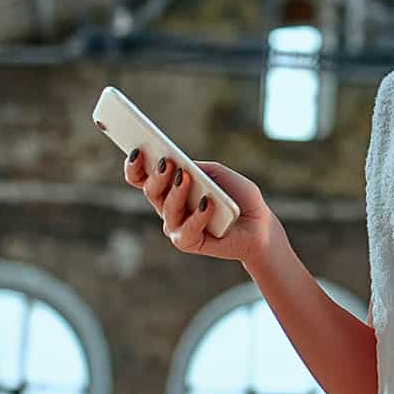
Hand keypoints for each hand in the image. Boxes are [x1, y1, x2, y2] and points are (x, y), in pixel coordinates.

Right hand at [123, 149, 279, 263]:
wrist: (259, 225)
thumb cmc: (237, 197)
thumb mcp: (219, 174)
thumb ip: (198, 167)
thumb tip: (179, 165)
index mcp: (171, 188)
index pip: (143, 177)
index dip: (134, 166)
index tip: (136, 150)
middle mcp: (169, 207)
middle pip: (151, 191)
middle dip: (156, 175)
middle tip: (166, 162)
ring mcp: (177, 226)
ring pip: (167, 209)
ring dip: (176, 192)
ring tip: (185, 177)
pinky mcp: (189, 243)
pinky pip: (186, 231)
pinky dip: (197, 217)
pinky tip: (207, 204)